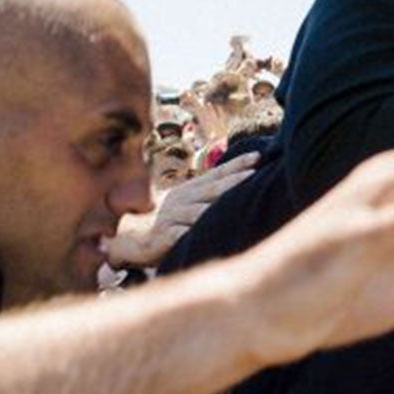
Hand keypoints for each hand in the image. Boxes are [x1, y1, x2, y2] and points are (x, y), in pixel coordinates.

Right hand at [103, 151, 258, 269]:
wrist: (136, 237)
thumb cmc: (172, 219)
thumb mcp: (190, 202)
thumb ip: (211, 194)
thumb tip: (244, 181)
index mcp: (191, 189)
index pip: (217, 174)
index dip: (237, 165)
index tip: (258, 156)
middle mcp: (182, 200)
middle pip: (211, 189)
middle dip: (233, 181)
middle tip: (253, 173)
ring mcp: (172, 217)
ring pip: (198, 212)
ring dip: (216, 208)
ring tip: (238, 204)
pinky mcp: (165, 237)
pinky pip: (180, 235)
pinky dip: (191, 235)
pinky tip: (203, 234)